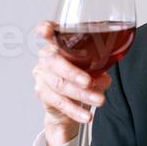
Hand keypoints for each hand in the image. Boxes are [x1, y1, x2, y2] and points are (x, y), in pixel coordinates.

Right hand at [33, 20, 112, 145]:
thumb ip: (99, 70)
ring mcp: (42, 76)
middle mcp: (46, 58)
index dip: (45, 29)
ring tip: (99, 101)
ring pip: (60, 85)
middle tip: (89, 82)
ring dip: (82, 94)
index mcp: (57, 44)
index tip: (45, 30)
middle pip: (56, 63)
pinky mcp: (43, 94)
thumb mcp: (92, 68)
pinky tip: (86, 116)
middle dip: (73, 73)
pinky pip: (60, 103)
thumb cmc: (80, 75)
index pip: (48, 33)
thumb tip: (104, 79)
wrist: (69, 102)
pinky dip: (75, 110)